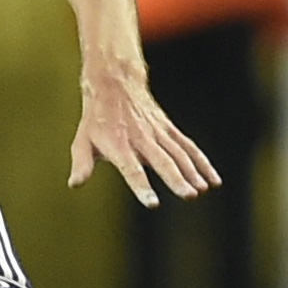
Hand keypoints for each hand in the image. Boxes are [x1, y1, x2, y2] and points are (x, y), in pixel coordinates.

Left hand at [69, 65, 220, 207]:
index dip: (142, 186)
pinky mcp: (168, 129)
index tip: (153, 203)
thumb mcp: (82, 140)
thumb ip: (82, 163)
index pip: (131, 169)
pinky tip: (213, 180)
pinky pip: (188, 146)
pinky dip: (202, 162)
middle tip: (188, 195)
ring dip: (192, 172)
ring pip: (178, 154)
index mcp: (118, 145)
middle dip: (176, 179)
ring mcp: (158, 132)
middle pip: (162, 161)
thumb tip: (74, 183)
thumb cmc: (96, 119)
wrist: (114, 84)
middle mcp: (141, 139)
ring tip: (200, 190)